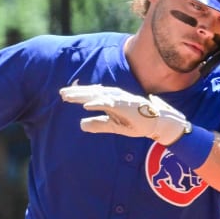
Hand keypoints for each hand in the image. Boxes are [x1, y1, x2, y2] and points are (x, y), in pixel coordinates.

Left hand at [59, 84, 190, 145]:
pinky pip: (109, 104)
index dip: (77, 94)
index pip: (91, 95)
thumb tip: (80, 124)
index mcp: (111, 100)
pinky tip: (86, 105)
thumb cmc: (137, 122)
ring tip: (69, 97)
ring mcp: (120, 100)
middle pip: (91, 93)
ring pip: (97, 95)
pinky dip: (97, 103)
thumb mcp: (113, 126)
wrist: (158, 123)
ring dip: (82, 95)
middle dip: (76, 92)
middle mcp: (114, 96)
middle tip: (61, 93)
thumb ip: (98, 124)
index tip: (64, 95)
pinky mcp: (125, 105)